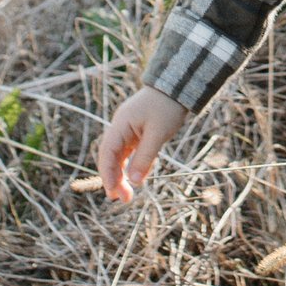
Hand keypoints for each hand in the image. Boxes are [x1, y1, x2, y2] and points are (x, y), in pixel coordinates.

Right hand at [99, 85, 189, 200]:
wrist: (178, 86)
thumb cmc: (167, 107)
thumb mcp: (158, 134)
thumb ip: (144, 158)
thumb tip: (134, 181)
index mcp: (120, 125)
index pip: (107, 152)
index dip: (107, 173)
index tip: (112, 192)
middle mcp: (120, 127)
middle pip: (111, 156)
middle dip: (114, 178)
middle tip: (122, 199)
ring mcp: (128, 129)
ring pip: (120, 156)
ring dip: (122, 174)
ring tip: (126, 195)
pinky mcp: (137, 132)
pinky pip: (130, 152)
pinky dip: (131, 166)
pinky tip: (136, 179)